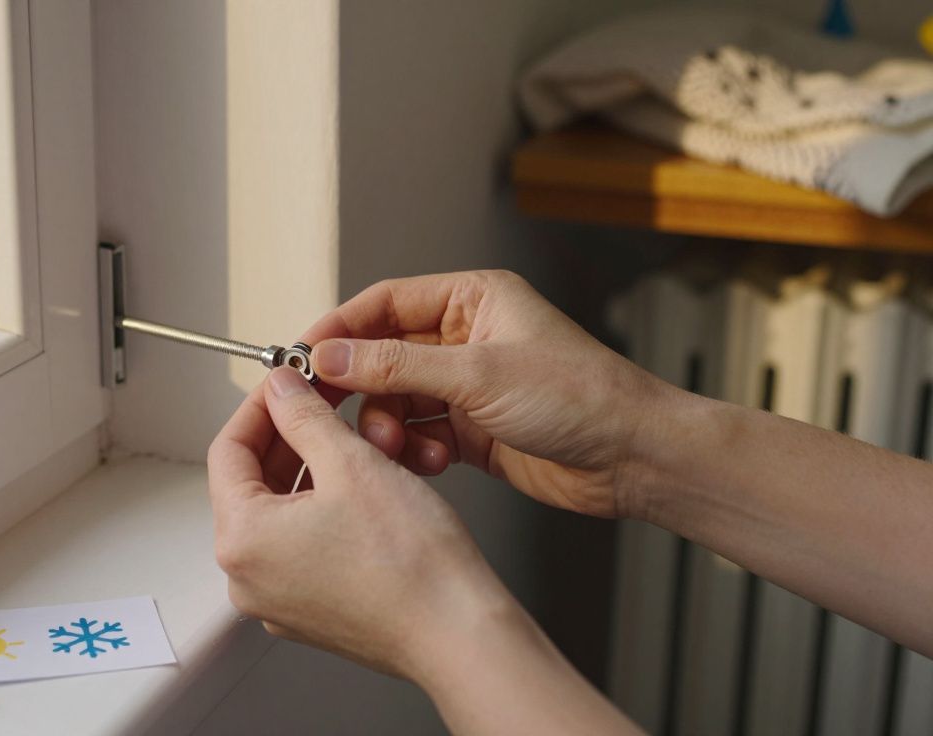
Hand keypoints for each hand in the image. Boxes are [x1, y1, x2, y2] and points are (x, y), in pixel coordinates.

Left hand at [207, 366, 643, 734]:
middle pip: (252, 483)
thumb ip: (304, 417)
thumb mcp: (352, 463)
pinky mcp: (312, 611)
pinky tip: (360, 484)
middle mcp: (248, 578)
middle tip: (321, 400)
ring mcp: (278, 599)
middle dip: (289, 436)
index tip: (287, 381)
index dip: (261, 405)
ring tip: (350, 438)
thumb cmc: (411, 564)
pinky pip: (303, 545)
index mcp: (241, 541)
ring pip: (282, 513)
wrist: (459, 634)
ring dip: (311, 469)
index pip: (229, 451)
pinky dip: (324, 507)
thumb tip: (281, 390)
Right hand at [305, 270, 672, 518]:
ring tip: (398, 446)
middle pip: (381, 354)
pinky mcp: (470, 430)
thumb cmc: (579, 397)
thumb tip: (329, 356)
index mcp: (472, 299)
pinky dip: (412, 449)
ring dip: (387, 425)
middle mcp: (465, 338)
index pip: (384, 303)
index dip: (339, 329)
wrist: (633, 459)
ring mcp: (466, 385)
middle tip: (327, 413)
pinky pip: (417, 433)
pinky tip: (428, 462)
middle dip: (359, 386)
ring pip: (394, 399)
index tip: (299, 358)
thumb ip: (396, 365)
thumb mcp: (478, 374)